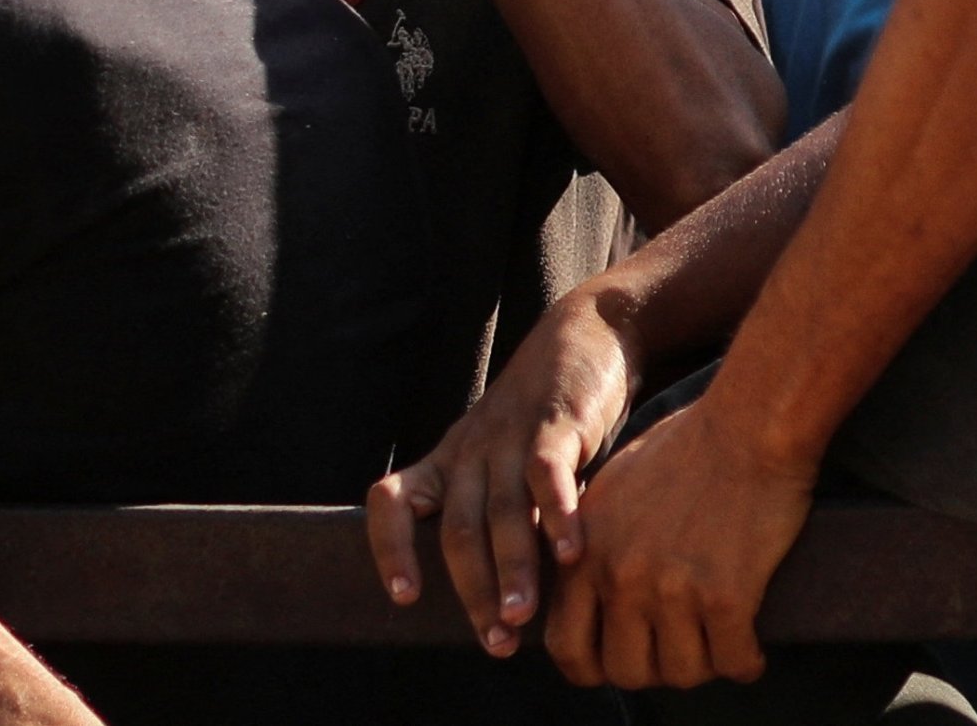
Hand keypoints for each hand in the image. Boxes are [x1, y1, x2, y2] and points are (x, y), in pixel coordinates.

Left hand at [368, 284, 642, 656]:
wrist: (586, 334)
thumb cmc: (542, 417)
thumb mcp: (503, 461)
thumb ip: (502, 518)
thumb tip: (507, 596)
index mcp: (446, 461)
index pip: (391, 502)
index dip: (389, 548)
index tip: (403, 597)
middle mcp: (468, 451)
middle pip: (456, 528)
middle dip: (470, 590)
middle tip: (493, 641)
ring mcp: (507, 435)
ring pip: (499, 510)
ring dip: (511, 568)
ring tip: (520, 617)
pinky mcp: (553, 423)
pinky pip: (546, 473)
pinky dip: (557, 514)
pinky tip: (571, 554)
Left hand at [544, 393, 815, 688]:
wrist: (743, 428)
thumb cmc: (681, 454)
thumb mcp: (608, 496)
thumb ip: (588, 548)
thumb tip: (585, 597)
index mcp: (583, 553)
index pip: (564, 646)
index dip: (589, 669)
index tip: (615, 664)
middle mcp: (618, 576)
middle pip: (624, 672)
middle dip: (653, 671)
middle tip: (678, 651)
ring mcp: (670, 588)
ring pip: (682, 674)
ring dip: (702, 667)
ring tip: (716, 643)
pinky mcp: (726, 595)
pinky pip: (734, 662)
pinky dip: (745, 662)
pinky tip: (750, 644)